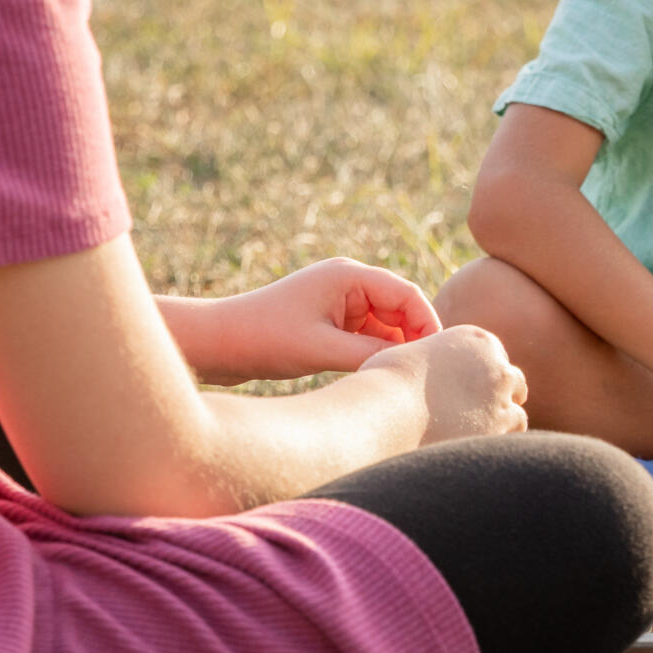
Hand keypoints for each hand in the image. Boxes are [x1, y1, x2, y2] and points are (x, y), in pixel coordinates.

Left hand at [188, 257, 441, 381]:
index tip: (438, 357)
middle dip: (414, 337)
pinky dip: (375, 351)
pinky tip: (374, 374)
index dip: (429, 324)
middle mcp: (348, 282)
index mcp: (349, 276)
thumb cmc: (262, 338)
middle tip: (423, 373)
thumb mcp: (321, 349)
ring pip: (386, 324)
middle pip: (401, 308)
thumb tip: (410, 366)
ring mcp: (339, 301)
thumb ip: (370, 354)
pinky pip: (367, 334)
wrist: (215, 342)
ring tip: (398, 376)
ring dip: (393, 347)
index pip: (408, 295)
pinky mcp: (329, 320)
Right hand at [363, 325, 528, 444]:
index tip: (468, 394)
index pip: (494, 358)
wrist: (383, 413)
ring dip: (500, 427)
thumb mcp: (409, 358)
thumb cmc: (383, 386)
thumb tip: (432, 381)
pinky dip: (493, 448)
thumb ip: (432, 363)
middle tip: (477, 417)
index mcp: (476, 340)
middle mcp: (496, 366)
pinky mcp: (499, 432)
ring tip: (473, 442)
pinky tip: (471, 456)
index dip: (481, 378)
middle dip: (498, 399)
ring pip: (516, 417)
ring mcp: (502, 400)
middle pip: (513, 383)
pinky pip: (508, 442)